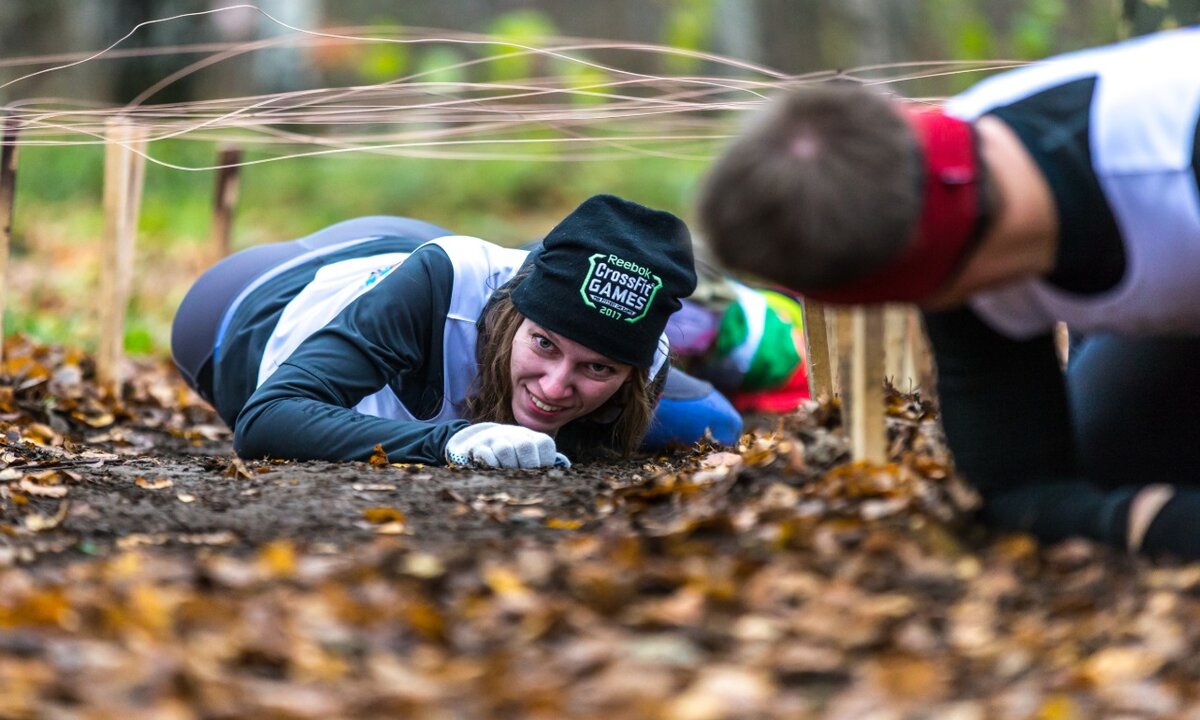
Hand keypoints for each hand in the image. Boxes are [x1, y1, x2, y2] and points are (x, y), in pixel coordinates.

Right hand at [445, 422, 570, 468]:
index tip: (540, 472)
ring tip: (508, 474)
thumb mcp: (535, 458)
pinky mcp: (478, 446)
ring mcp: (495, 438)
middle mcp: (515, 434)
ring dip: (507, 466)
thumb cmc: (518, 458)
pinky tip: (494, 471)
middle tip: (525, 477)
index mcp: (533, 437)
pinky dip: (491, 466)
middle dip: (527, 466)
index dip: (544, 462)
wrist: (486, 442)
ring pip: (504, 450)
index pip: (544, 444)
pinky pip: (485, 456)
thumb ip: (550, 467)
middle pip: (525, 446)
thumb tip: (564, 473)